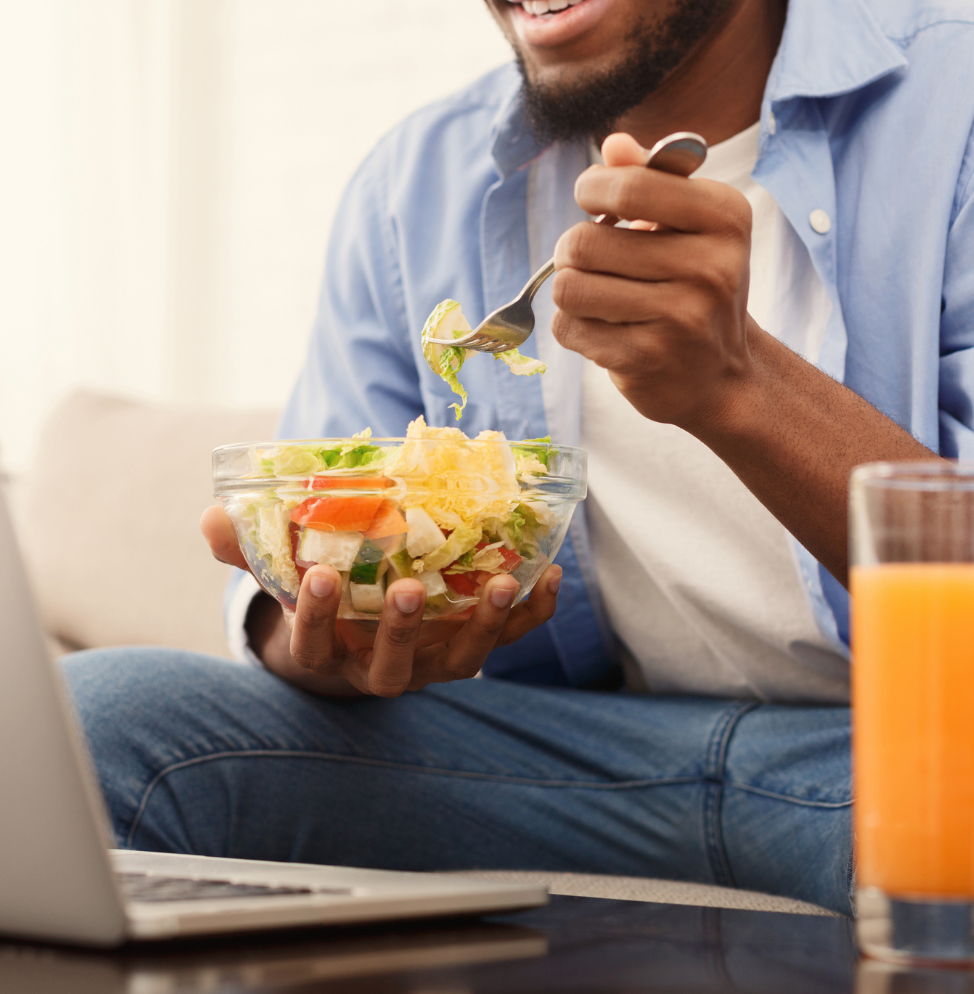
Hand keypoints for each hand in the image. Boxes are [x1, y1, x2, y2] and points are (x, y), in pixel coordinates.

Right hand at [200, 505, 561, 696]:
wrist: (359, 635)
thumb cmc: (322, 598)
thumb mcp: (281, 574)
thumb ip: (249, 549)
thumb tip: (212, 518)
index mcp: (327, 652)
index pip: (311, 646)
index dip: (313, 618)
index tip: (316, 578)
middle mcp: (382, 667)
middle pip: (392, 666)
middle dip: (399, 631)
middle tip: (407, 590)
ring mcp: (433, 662)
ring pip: (461, 661)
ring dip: (483, 626)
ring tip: (501, 582)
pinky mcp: (471, 645)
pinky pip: (508, 638)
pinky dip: (532, 613)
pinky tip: (550, 576)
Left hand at [551, 132, 754, 432]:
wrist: (722, 375)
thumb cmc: (696, 287)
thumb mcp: (690, 225)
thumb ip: (650, 179)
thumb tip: (614, 144)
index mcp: (725, 218)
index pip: (630, 186)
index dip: (592, 188)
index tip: (592, 199)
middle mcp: (711, 267)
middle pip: (584, 242)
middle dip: (573, 250)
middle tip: (593, 261)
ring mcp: (681, 317)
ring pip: (569, 287)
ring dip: (571, 290)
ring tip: (598, 295)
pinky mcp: (648, 358)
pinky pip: (569, 328)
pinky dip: (575, 328)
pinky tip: (606, 330)